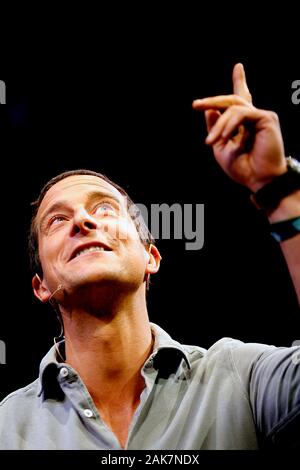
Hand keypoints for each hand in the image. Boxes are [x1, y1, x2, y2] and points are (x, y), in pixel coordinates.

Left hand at [192, 64, 286, 191]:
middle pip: (231, 100)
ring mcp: (261, 116)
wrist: (258, 180)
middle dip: (212, 101)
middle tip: (195, 105)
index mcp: (244, 123)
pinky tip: (225, 138)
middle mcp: (254, 117)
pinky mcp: (266, 118)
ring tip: (211, 141)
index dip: (240, 81)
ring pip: (233, 108)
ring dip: (219, 125)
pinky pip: (241, 114)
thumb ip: (215, 128)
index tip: (238, 66)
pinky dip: (230, 125)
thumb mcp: (220, 147)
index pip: (240, 99)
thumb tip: (210, 110)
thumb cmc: (242, 167)